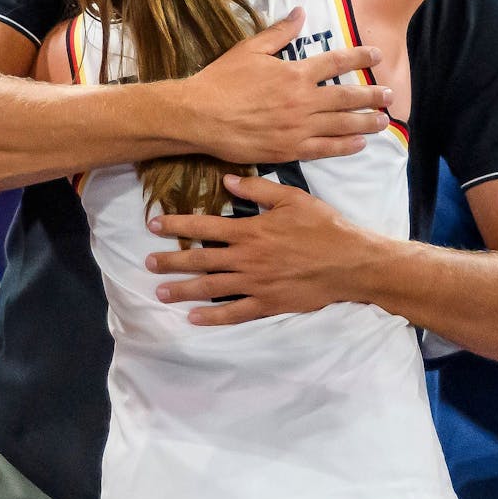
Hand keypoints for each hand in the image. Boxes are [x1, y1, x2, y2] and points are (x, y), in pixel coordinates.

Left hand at [145, 173, 377, 325]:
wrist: (349, 262)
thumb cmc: (323, 227)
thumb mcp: (293, 198)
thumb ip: (259, 189)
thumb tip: (226, 180)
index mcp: (251, 230)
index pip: (205, 226)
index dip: (177, 225)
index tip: (153, 226)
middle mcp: (246, 258)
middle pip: (200, 259)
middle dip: (171, 260)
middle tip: (148, 263)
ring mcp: (255, 283)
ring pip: (211, 287)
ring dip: (182, 290)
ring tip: (160, 292)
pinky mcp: (267, 303)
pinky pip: (234, 312)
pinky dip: (212, 316)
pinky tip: (193, 317)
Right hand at [183, 8, 393, 163]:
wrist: (199, 116)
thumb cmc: (221, 80)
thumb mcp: (250, 49)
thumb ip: (279, 32)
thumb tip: (300, 13)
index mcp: (294, 72)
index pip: (336, 61)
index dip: (359, 57)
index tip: (377, 55)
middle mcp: (302, 100)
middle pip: (346, 96)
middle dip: (372, 95)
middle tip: (390, 95)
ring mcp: (297, 127)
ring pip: (341, 124)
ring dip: (366, 121)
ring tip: (383, 120)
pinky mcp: (289, 150)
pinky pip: (324, 149)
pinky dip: (345, 146)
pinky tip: (360, 143)